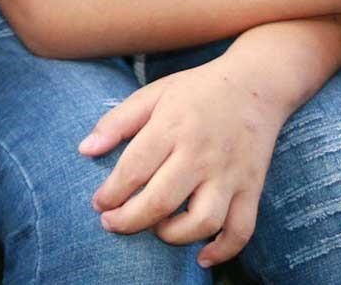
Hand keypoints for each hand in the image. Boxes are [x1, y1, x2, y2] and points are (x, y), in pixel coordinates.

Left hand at [80, 56, 292, 267]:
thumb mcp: (152, 93)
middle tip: (111, 223)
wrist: (255, 84)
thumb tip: (84, 150)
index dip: (111, 193)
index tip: (98, 204)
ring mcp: (229, 174)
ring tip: (155, 229)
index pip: (134, 169)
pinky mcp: (252, 188)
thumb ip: (116, 121)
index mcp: (172, 127)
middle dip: (130, 220)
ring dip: (173, 236)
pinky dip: (223, 250)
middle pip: (162, 201)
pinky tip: (201, 257)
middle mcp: (201, 154)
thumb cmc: (196, 90)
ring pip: (202, 221)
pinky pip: (241, 229)